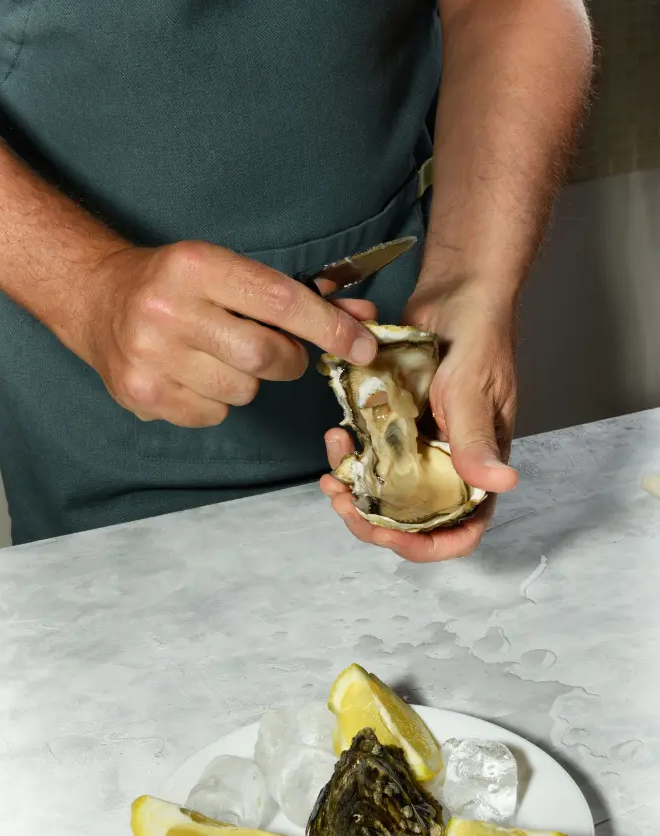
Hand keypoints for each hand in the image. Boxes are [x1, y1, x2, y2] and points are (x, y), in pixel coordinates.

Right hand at [78, 240, 378, 426]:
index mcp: (196, 266)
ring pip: (242, 391)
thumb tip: (361, 320)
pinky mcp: (141, 394)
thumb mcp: (228, 270)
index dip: (329, 326)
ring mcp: (150, 356)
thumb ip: (295, 295)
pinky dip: (216, 401)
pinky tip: (193, 375)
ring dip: (247, 380)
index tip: (363, 345)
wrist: (96, 299)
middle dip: (288, 360)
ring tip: (218, 356)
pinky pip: (212, 414)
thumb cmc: (175, 282)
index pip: (279, 300)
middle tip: (280, 353)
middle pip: (264, 356)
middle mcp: (168, 310)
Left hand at [320, 285, 517, 561]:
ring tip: (331, 474)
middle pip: (412, 517)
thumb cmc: (481, 337)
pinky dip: (348, 452)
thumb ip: (477, 440)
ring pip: (383, 488)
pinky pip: (368, 451)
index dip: (430, 546)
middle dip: (373, 520)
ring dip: (354, 489)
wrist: (460, 290)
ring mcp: (419, 443)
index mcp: (478, 465)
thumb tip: (503, 482)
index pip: (463, 528)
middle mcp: (449, 462)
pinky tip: (335, 435)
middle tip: (342, 502)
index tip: (390, 539)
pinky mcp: (394, 421)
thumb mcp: (474, 391)